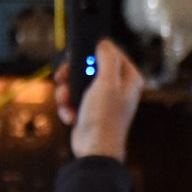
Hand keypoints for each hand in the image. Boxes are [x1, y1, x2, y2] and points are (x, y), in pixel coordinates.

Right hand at [53, 39, 143, 160]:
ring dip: (66, 92)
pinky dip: (68, 107)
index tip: (78, 54)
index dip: (93, 51)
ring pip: (77, 82)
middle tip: (62, 78)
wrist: (94, 149)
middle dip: (73, 74)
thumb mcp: (107, 83)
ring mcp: (103, 99)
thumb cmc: (104, 117)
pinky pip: (73, 99)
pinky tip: (71, 116)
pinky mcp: (90, 109)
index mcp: (129, 78)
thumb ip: (107, 59)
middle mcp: (118, 87)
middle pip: (90, 66)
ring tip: (67, 102)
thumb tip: (104, 42)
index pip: (111, 52)